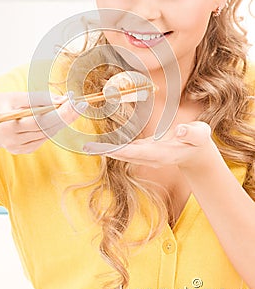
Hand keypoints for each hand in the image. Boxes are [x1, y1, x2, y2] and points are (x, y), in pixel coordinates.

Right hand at [0, 91, 86, 154]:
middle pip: (48, 129)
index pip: (40, 121)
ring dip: (62, 121)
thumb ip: (37, 98)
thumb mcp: (12, 96)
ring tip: (72, 107)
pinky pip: (43, 138)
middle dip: (67, 116)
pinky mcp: (24, 151)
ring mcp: (19, 148)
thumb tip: (61, 99)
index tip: (74, 102)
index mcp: (9, 126)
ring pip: (48, 134)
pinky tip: (56, 118)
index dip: (60, 113)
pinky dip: (52, 127)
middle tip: (81, 104)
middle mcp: (14, 141)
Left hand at [83, 121, 220, 171]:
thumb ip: (190, 133)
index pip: (139, 152)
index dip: (123, 151)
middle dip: (108, 152)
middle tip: (88, 148)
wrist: (198, 153)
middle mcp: (153, 157)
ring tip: (90, 147)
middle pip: (127, 155)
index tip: (107, 150)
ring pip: (125, 154)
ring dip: (108, 151)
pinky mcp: (147, 151)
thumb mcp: (200, 134)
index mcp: (163, 153)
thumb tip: (179, 130)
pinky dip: (116, 148)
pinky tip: (104, 145)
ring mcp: (149, 155)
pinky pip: (128, 150)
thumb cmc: (199, 141)